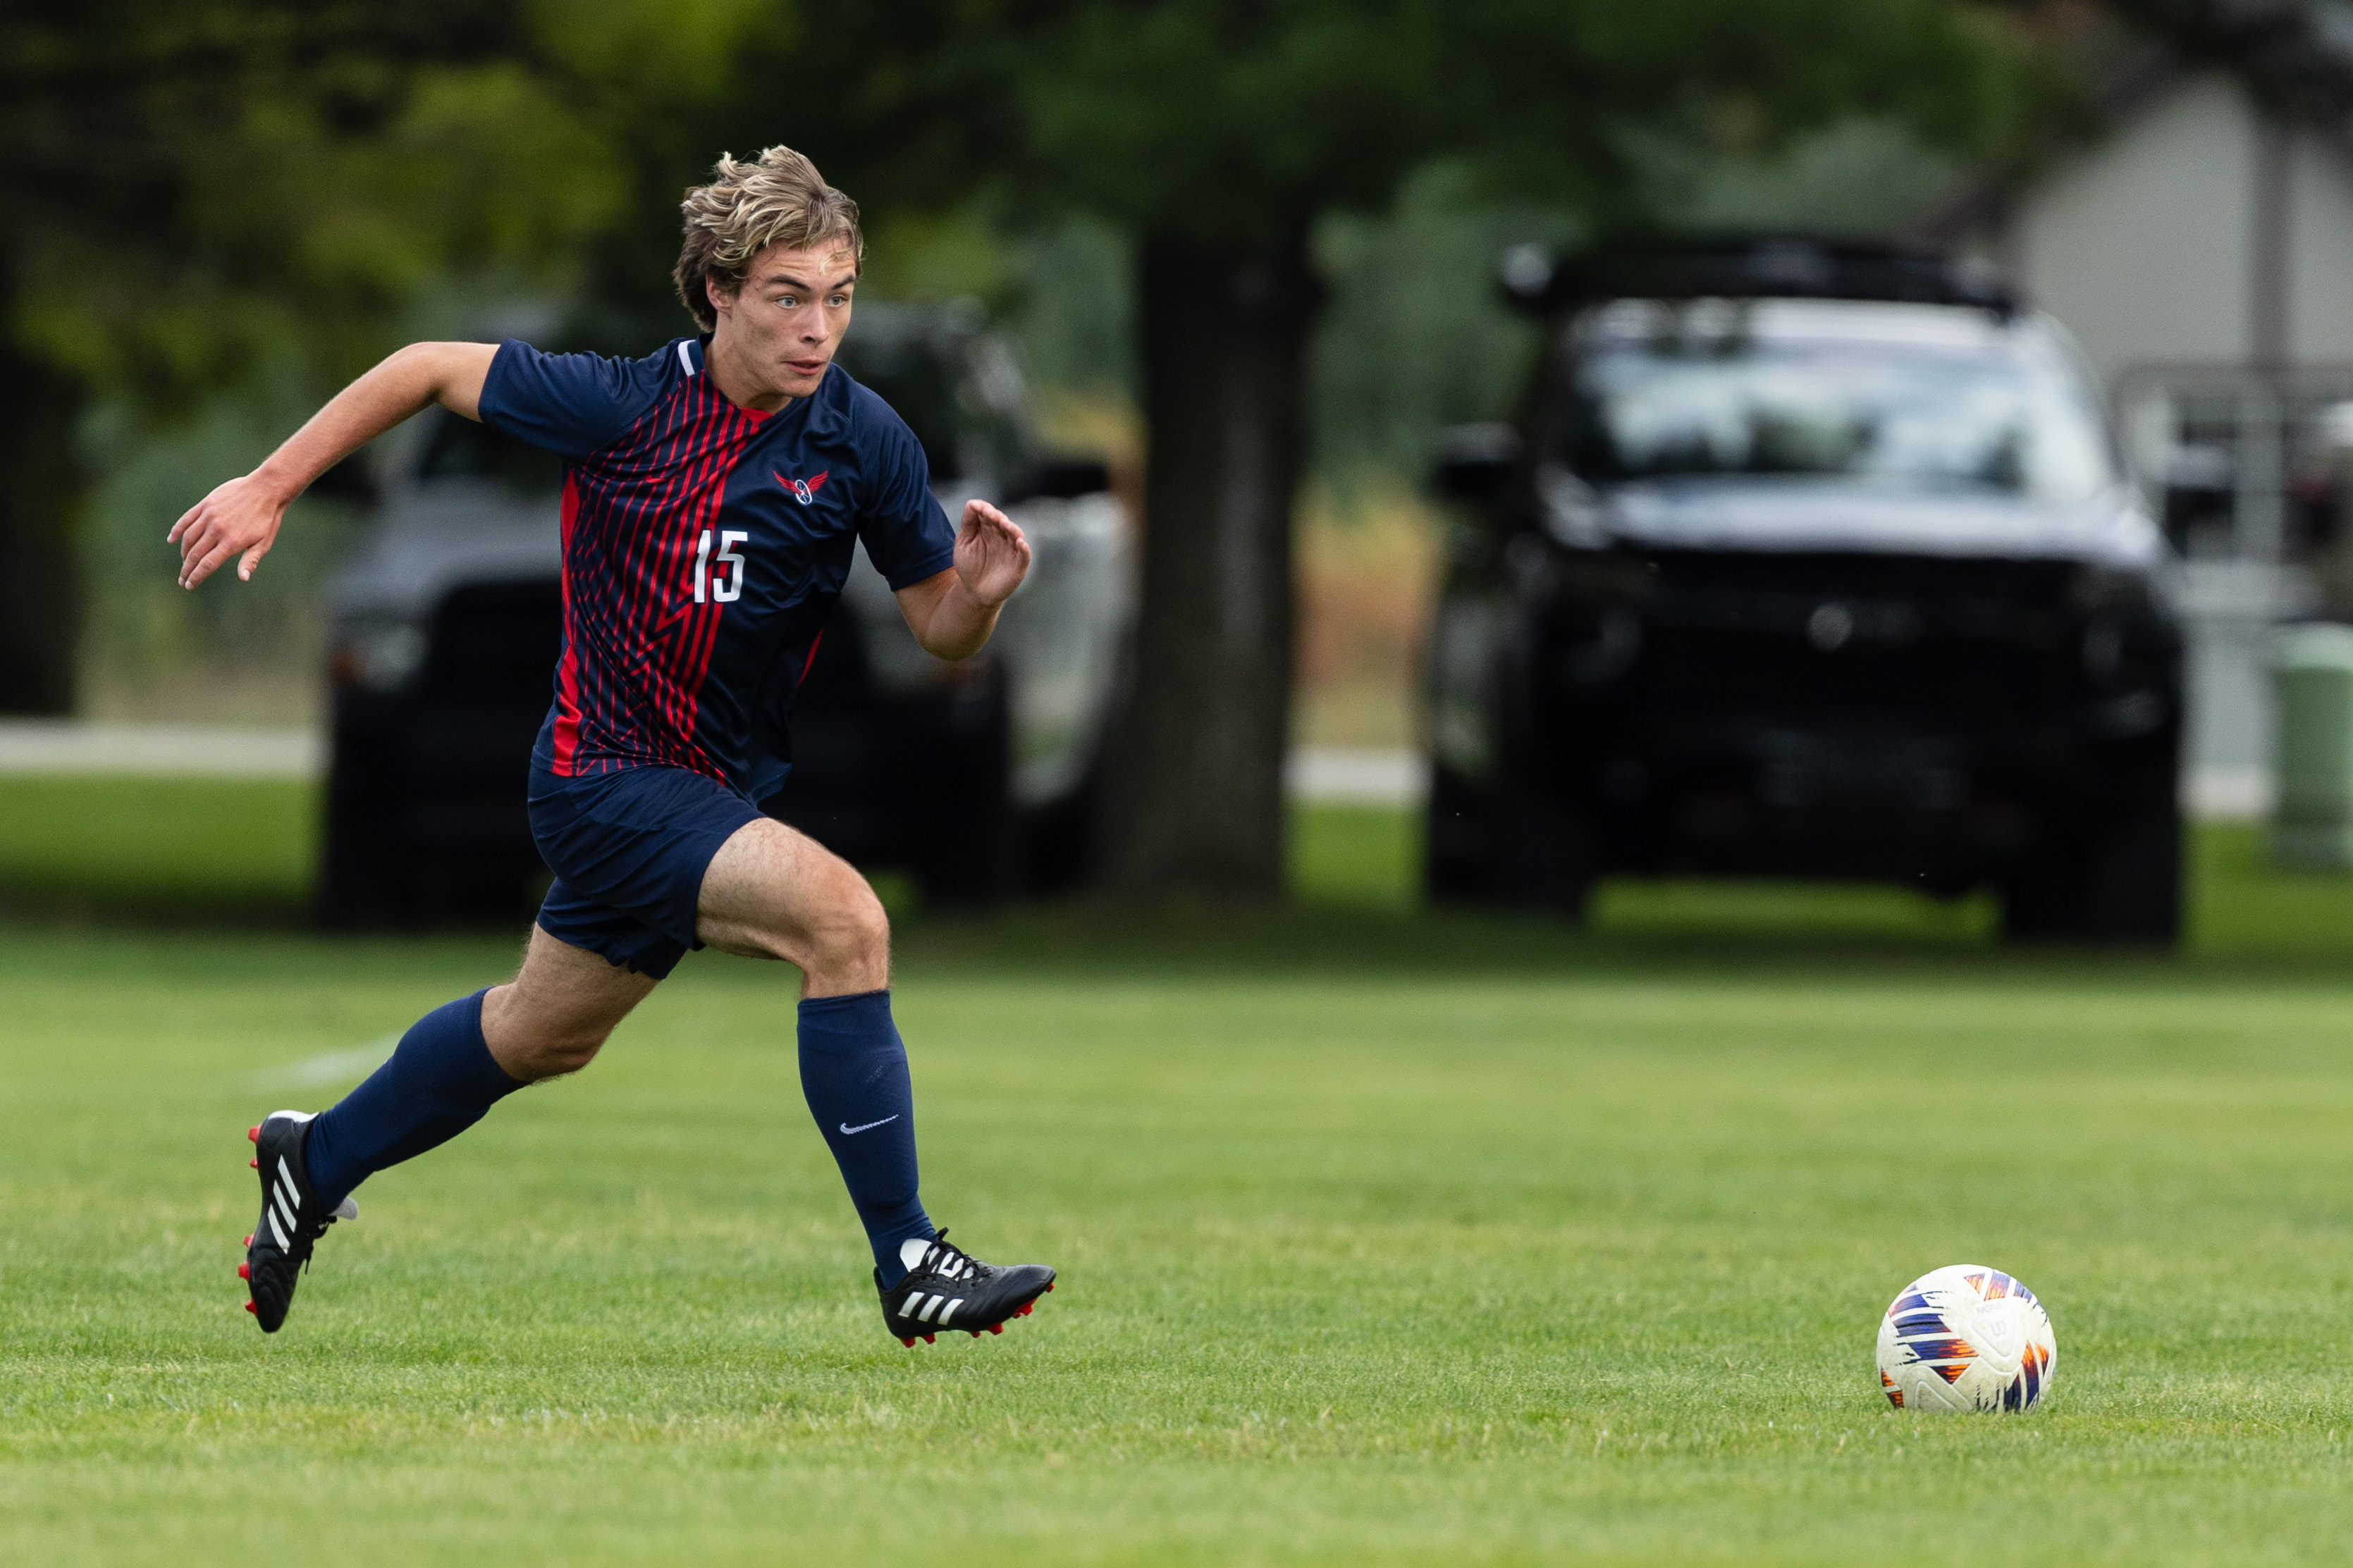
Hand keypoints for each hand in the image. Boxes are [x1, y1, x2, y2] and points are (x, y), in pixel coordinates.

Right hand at [168, 472, 291, 588]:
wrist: (266, 489)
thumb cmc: (267, 519)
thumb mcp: (263, 542)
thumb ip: (250, 560)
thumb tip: (243, 578)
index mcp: (231, 542)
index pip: (207, 564)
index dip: (196, 577)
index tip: (188, 585)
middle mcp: (217, 529)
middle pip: (195, 554)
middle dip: (186, 569)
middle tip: (182, 579)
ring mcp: (209, 515)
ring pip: (188, 538)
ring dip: (183, 553)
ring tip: (184, 563)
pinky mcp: (206, 504)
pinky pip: (186, 519)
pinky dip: (177, 530)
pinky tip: (172, 540)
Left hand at [954, 499, 1031, 608]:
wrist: (973, 592)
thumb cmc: (969, 566)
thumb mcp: (963, 542)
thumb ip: (968, 522)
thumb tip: (973, 502)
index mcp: (989, 529)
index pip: (989, 513)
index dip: (984, 509)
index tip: (975, 506)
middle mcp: (1003, 536)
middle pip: (1002, 522)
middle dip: (995, 516)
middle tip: (987, 512)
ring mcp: (1011, 550)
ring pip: (1015, 535)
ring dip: (1011, 528)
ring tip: (1003, 523)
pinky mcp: (1018, 565)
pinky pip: (1024, 556)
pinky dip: (1024, 549)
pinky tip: (1020, 543)